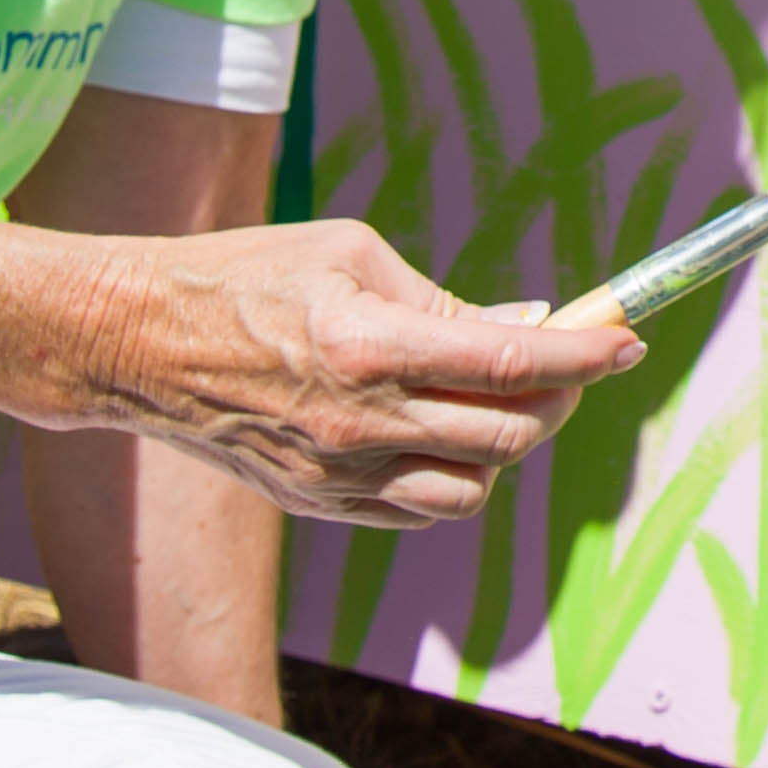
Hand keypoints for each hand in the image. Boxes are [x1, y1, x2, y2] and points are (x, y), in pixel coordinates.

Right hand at [50, 218, 637, 526]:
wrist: (136, 344)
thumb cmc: (247, 276)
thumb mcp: (353, 257)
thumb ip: (447, 302)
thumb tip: (533, 329)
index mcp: (369, 347)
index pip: (510, 366)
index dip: (585, 357)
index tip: (630, 341)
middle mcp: (357, 424)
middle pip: (506, 438)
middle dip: (559, 400)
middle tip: (573, 363)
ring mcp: (334, 477)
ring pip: (470, 492)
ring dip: (508, 449)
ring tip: (505, 400)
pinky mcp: (316, 505)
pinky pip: (417, 510)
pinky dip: (453, 476)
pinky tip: (447, 431)